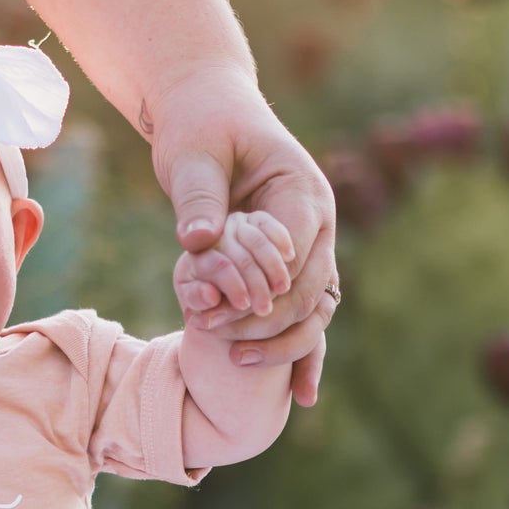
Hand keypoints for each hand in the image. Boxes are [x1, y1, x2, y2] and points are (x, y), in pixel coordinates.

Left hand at [149, 63, 337, 405]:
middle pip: (311, 288)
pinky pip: (304, 312)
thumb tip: (199, 240)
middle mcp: (317, 223)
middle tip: (221, 347)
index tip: (219, 316)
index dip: (263, 289)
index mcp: (301, 191)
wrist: (206, 111)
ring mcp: (309, 247)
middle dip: (269, 322)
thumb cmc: (199, 125)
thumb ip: (197, 196)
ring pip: (314, 308)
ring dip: (283, 341)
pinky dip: (300, 349)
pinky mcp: (290, 264)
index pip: (296, 253)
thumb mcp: (191, 153)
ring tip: (236, 364)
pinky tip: (299, 396)